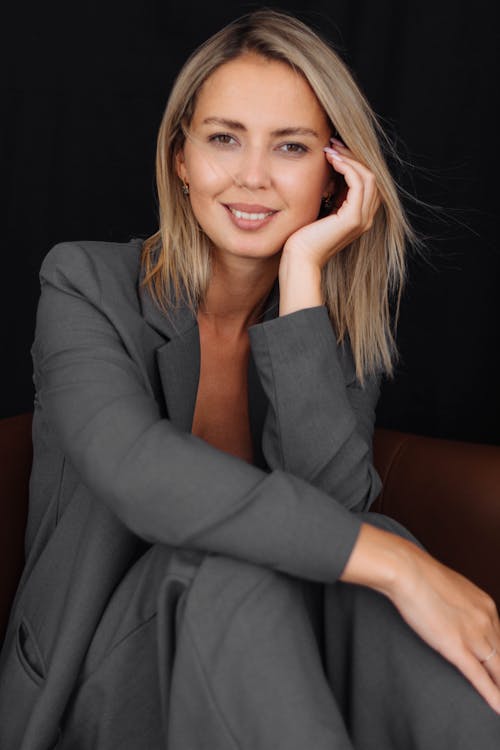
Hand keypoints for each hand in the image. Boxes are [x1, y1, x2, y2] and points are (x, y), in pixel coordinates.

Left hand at [281, 140, 380, 267]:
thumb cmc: (302, 236)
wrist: (299, 258)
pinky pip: (358, 183)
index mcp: (358, 216)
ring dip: (349, 158)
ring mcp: (362, 219)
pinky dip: (347, 167)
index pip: (365, 181)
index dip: (352, 161)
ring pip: (368, 177)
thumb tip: (330, 168)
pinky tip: (331, 160)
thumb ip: (330, 193)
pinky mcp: (353, 219)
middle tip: (333, 143)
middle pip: (370, 176)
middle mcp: (365, 218)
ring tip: (330, 149)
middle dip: (352, 156)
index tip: (333, 149)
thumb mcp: (320, 208)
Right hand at [390, 539, 499, 713]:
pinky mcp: (456, 647)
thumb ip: (460, 604)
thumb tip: (455, 612)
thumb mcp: (451, 588)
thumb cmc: (420, 574)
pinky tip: (499, 708)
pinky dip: (493, 695)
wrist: (408, 571)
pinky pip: (479, 677)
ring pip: (498, 669)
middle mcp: (486, 620)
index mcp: (485, 605)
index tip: (498, 661)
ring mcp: (473, 635)